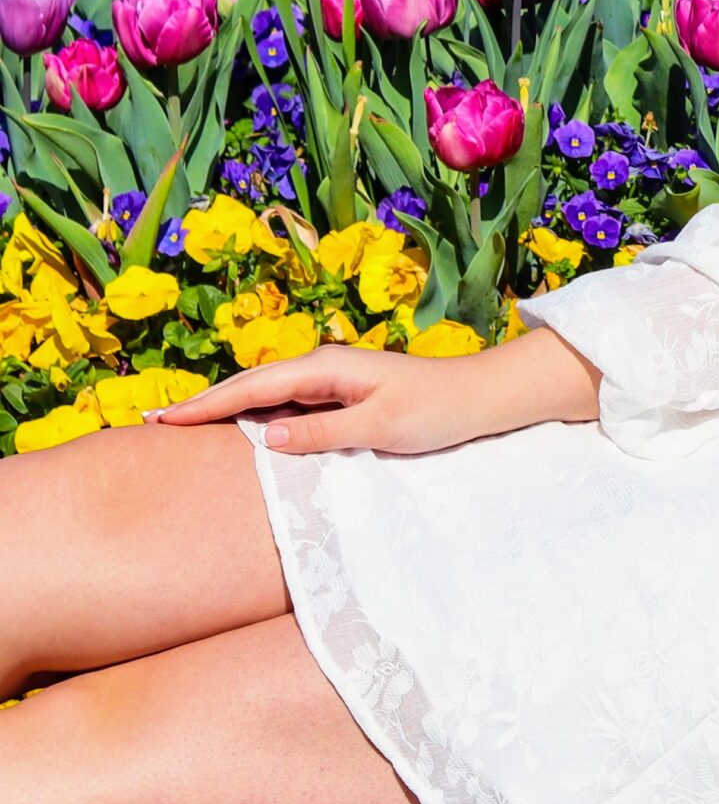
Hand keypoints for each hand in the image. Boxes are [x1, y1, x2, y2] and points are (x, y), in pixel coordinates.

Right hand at [144, 329, 603, 456]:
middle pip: (251, 387)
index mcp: (327, 368)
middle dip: (203, 404)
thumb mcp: (379, 426)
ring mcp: (333, 380)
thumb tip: (265, 436)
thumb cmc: (437, 409)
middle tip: (152, 423)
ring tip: (182, 426)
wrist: (481, 397)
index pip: (252, 389)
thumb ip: (322, 432)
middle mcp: (324, 367)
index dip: (205, 406)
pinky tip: (241, 429)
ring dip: (227, 409)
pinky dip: (257, 414)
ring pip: (267, 395)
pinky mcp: (344, 396)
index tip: (161, 420)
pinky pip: (288, 405)